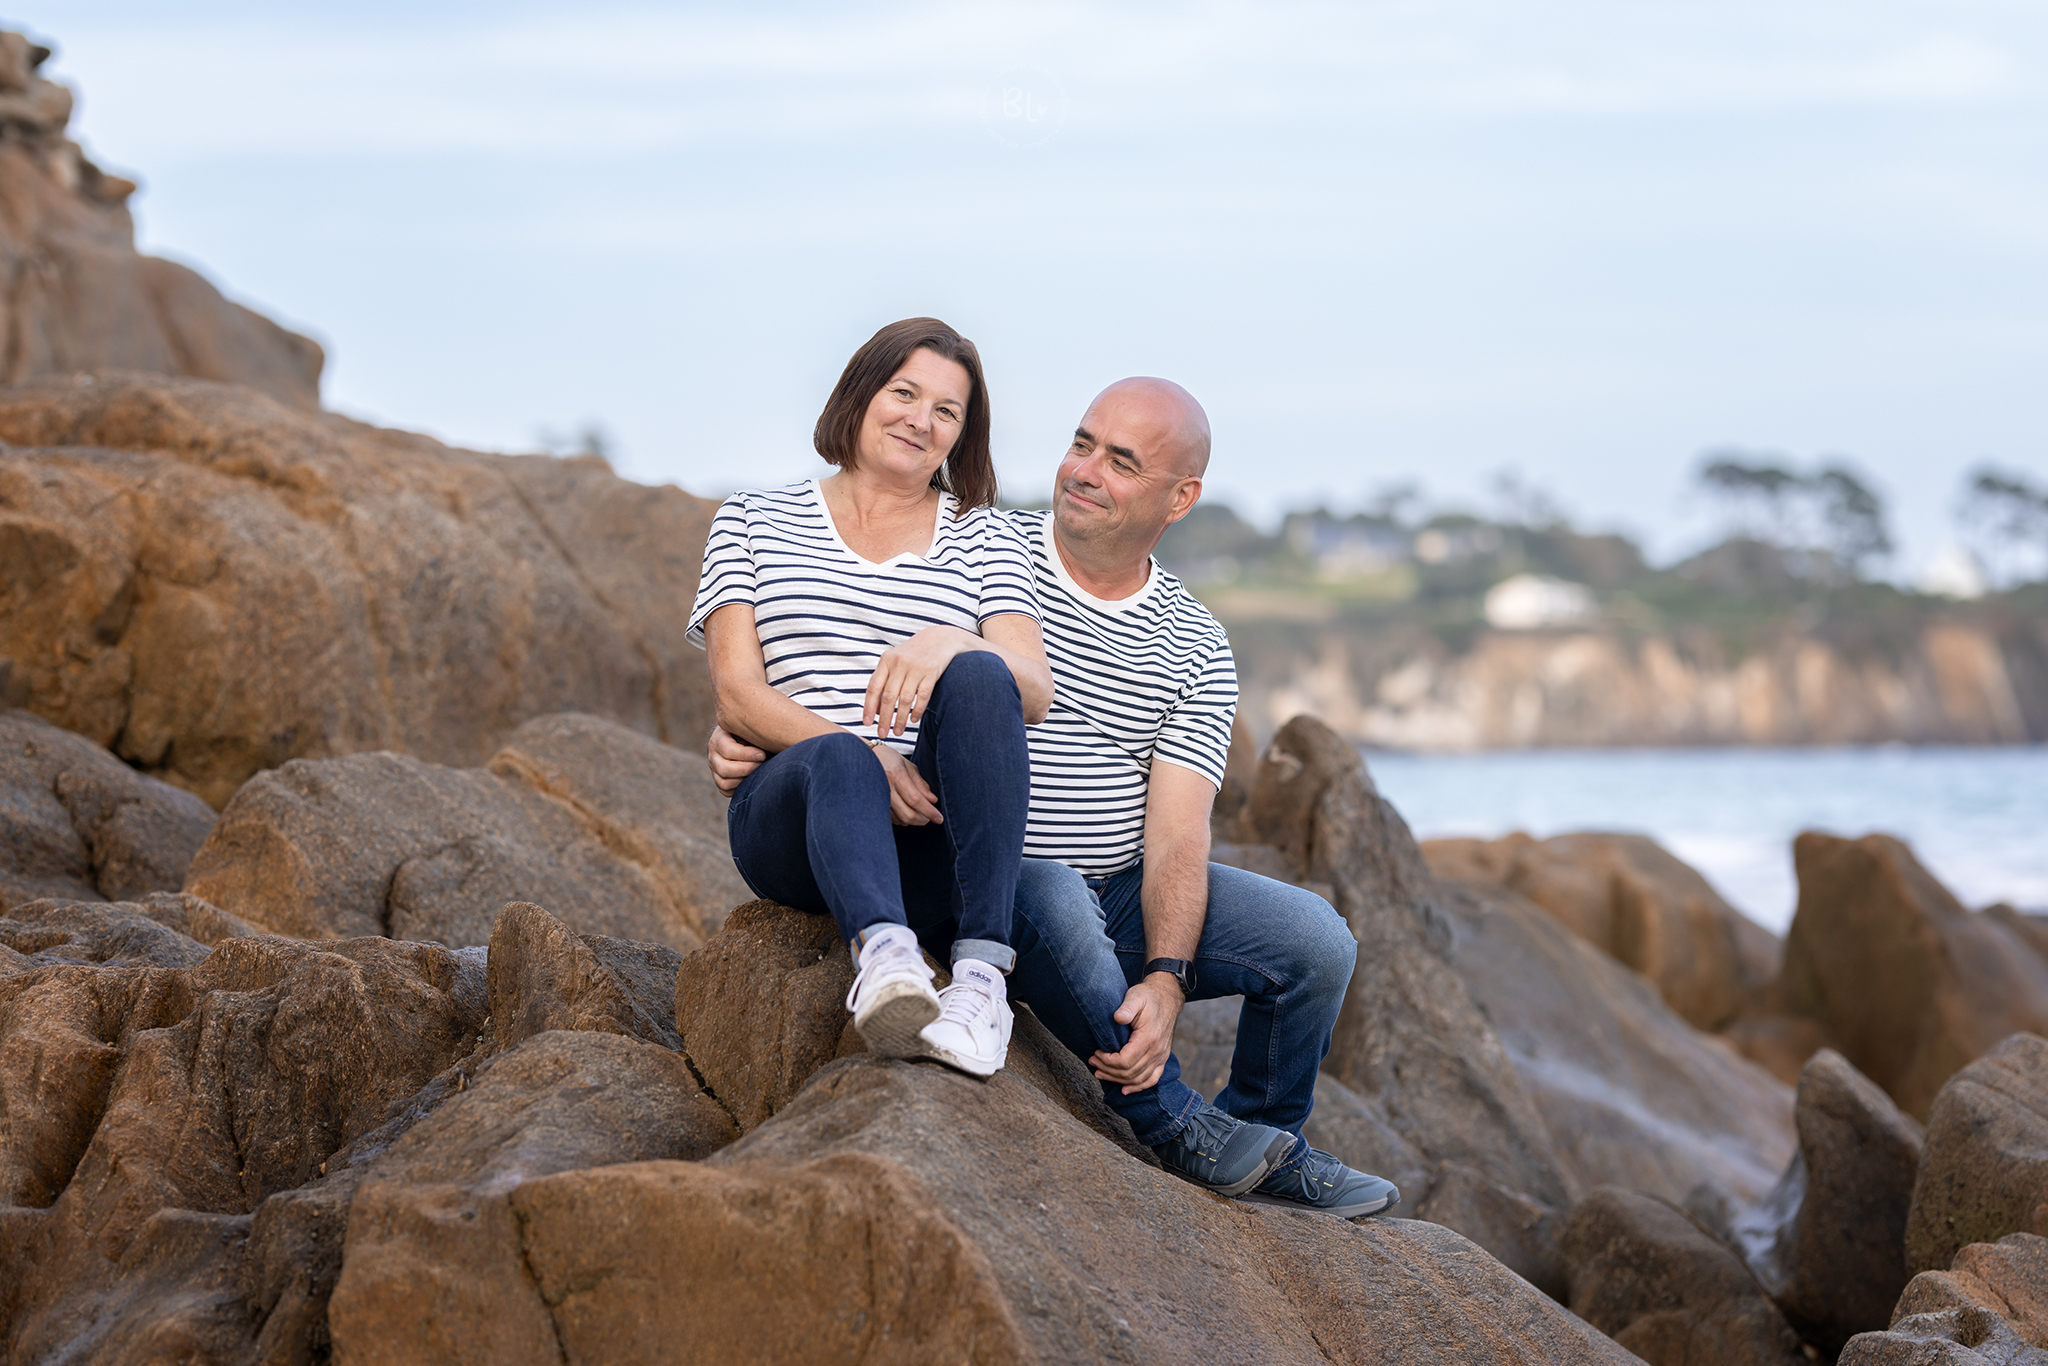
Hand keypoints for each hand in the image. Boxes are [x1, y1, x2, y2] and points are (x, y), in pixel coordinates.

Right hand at [706, 725, 766, 795]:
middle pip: (724, 769)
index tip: (762, 755)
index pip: (727, 750)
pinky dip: (740, 789)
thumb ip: (755, 734)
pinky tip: (752, 780)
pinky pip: (726, 791)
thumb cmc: (750, 732)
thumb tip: (770, 744)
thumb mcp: (750, 729)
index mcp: (719, 738)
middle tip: (762, 764)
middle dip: (746, 769)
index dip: (746, 755)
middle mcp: (713, 755)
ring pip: (724, 783)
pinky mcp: (719, 780)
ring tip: (758, 773)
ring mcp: (714, 769)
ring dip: (744, 780)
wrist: (743, 737)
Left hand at [863, 627, 971, 736]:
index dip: (869, 707)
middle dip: (884, 718)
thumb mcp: (896, 661)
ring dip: (900, 719)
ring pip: (905, 699)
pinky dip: (917, 710)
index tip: (867, 723)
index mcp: (886, 660)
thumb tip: (876, 710)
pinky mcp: (932, 672)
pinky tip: (913, 720)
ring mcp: (916, 667)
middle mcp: (899, 663)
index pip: (874, 687)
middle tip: (882, 733)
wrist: (941, 638)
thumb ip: (885, 680)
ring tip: (897, 731)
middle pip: (888, 696)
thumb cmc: (915, 654)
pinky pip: (922, 696)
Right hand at [871, 743, 942, 826]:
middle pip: (908, 814)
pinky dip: (902, 819)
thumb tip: (933, 801)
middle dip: (923, 819)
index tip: (939, 818)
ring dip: (913, 820)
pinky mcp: (874, 806)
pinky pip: (892, 820)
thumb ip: (921, 784)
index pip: (916, 800)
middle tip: (931, 817)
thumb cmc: (888, 760)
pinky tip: (906, 810)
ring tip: (919, 811)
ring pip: (900, 819)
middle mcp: (885, 788)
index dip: (929, 811)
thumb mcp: (908, 766)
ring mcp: (877, 799)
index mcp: (896, 775)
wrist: (862, 759)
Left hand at [1089, 976, 1183, 1093]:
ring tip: (1100, 1074)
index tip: (1096, 1053)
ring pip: (1138, 1079)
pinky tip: (1125, 1090)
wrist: (1167, 997)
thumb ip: (1127, 1007)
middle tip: (1093, 1062)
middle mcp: (1157, 1051)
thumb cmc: (1148, 997)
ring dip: (1118, 1080)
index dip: (1107, 1062)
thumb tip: (1117, 1017)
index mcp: (1149, 1038)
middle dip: (1108, 1070)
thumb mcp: (1135, 997)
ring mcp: (1161, 1056)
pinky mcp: (1162, 1058)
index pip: (1125, 1061)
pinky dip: (1138, 1087)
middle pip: (1129, 1073)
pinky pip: (1152, 1079)